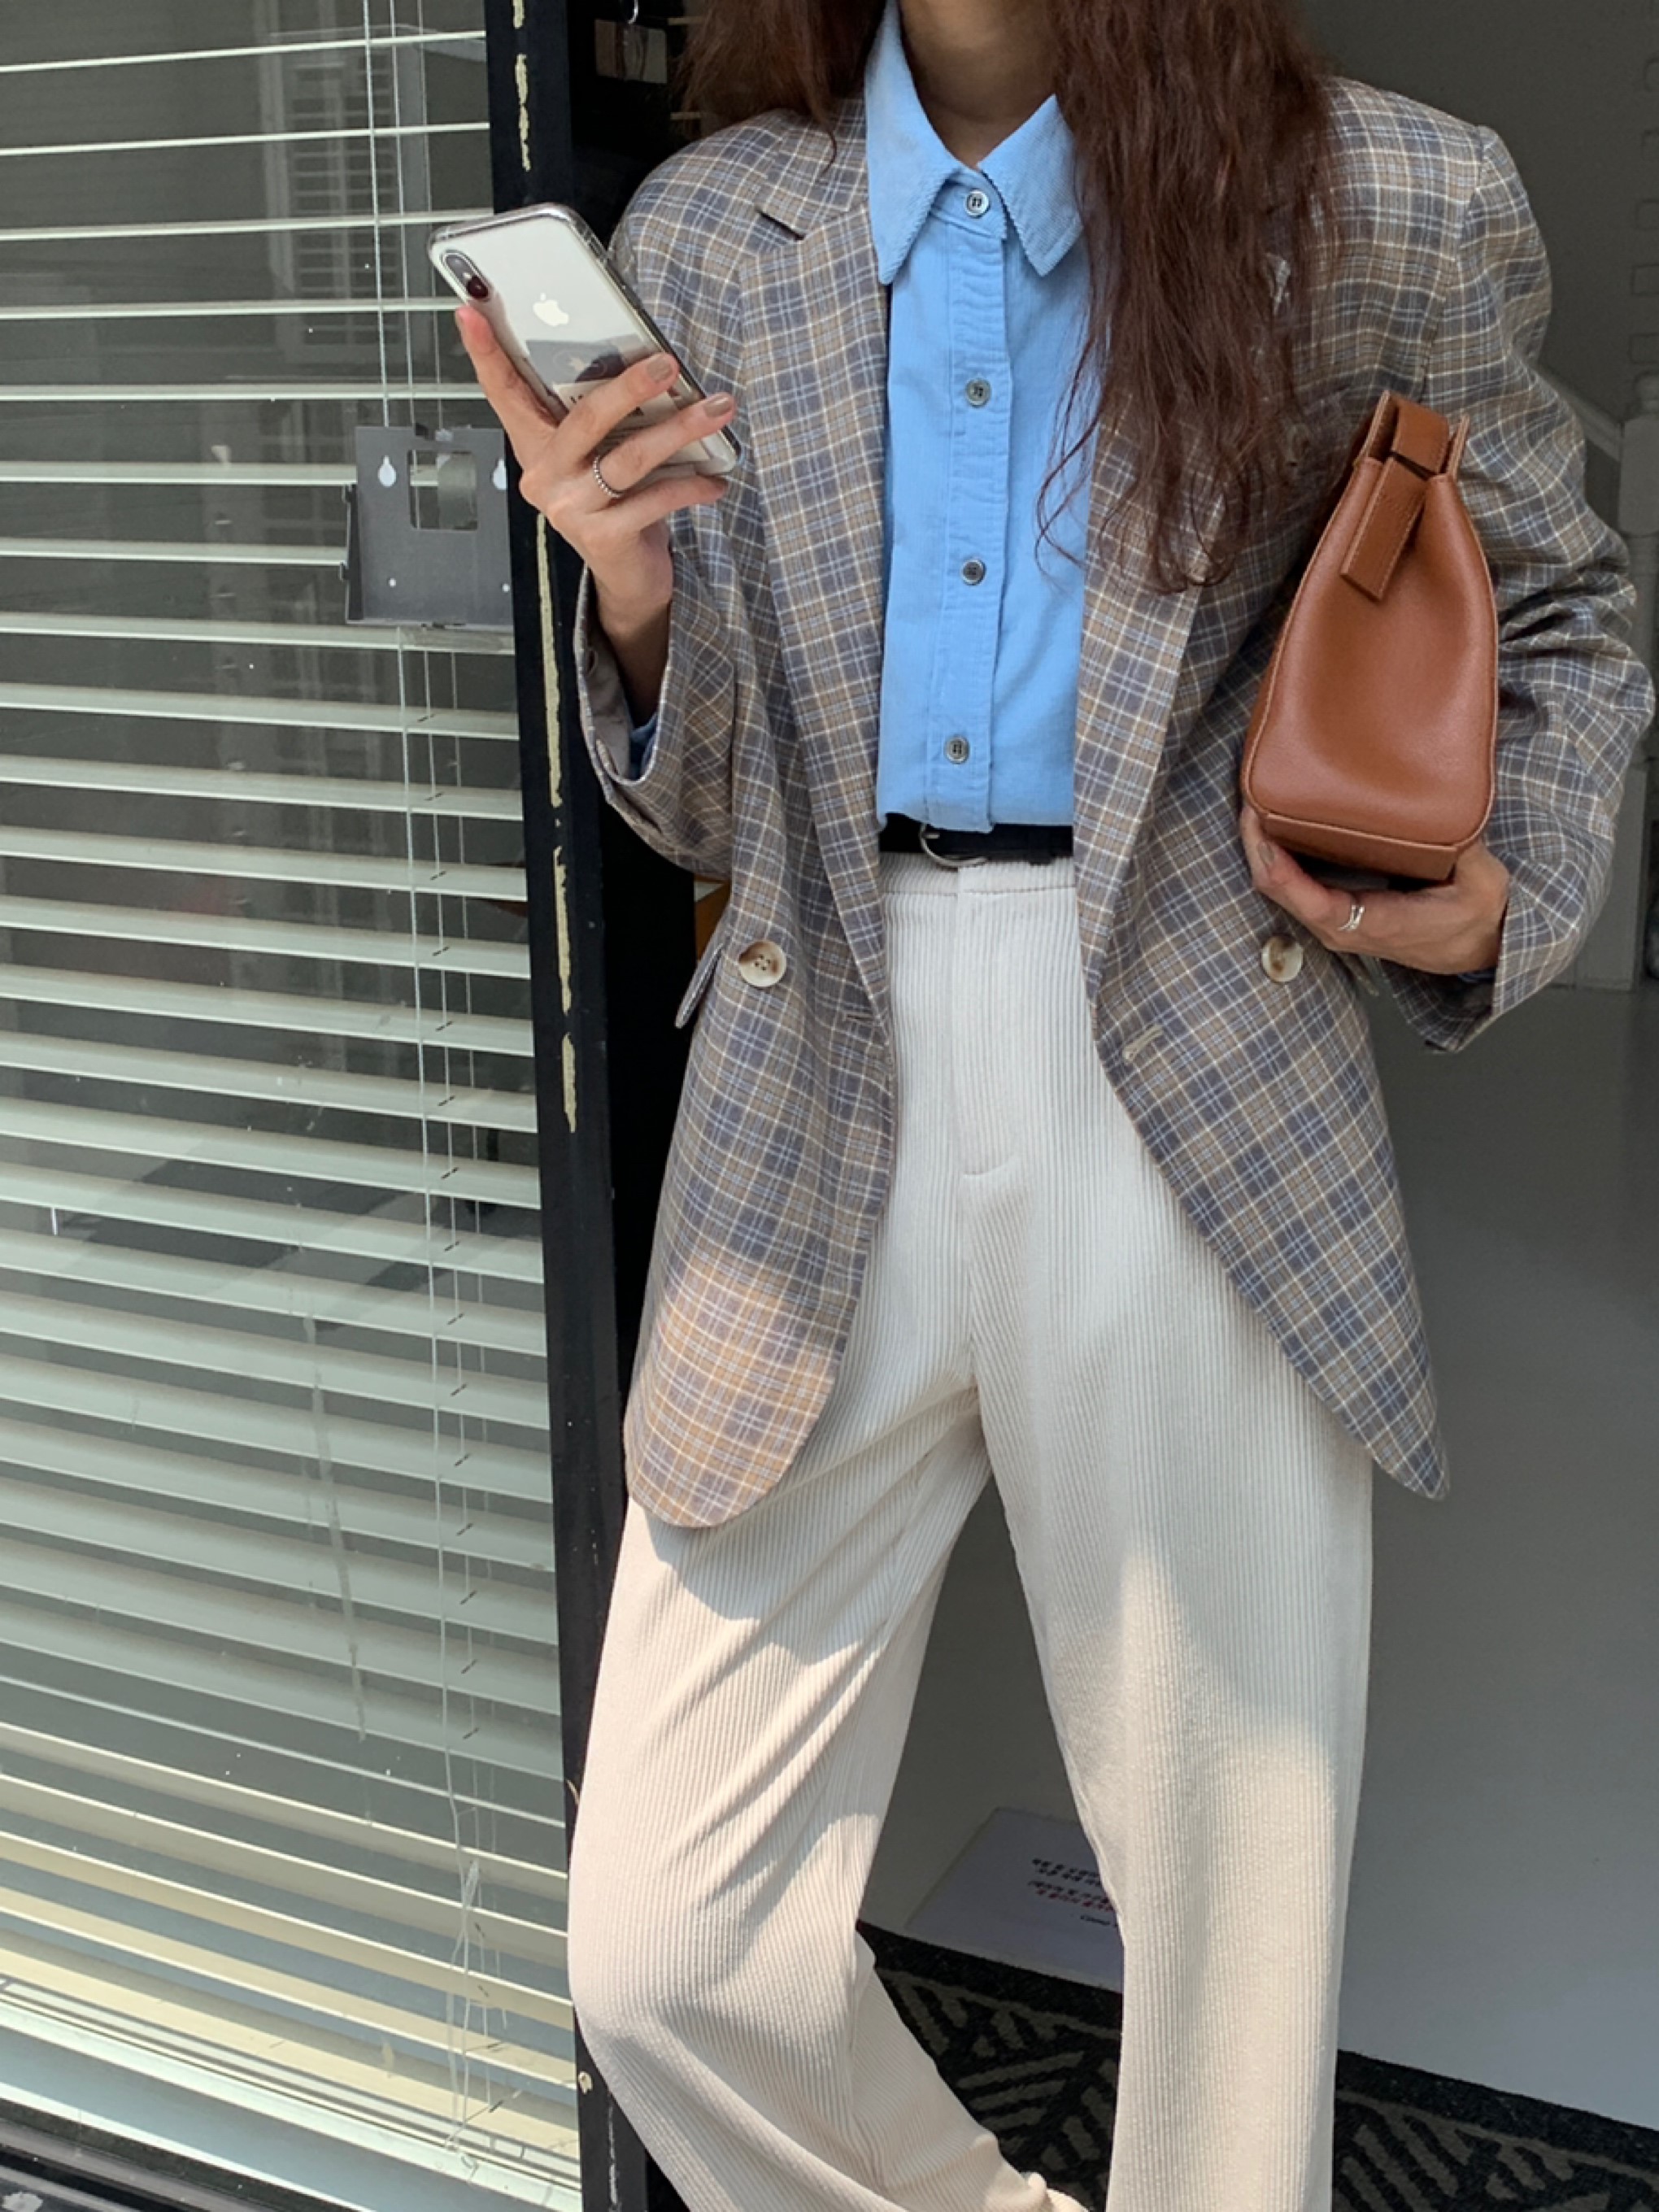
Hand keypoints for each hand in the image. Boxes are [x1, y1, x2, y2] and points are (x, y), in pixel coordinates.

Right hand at [454, 303, 731, 637]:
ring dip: (679, 430)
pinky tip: (715, 479)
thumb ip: (603, 418)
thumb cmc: (616, 504)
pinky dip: (690, 486)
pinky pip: (652, 500)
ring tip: (716, 409)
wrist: (627, 576)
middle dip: (629, 386)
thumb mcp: (599, 456)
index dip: (486, 354)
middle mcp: (544, 476)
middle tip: (667, 363)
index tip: (470, 312)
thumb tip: (646, 363)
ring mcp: (570, 508)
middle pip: (584, 420)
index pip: (504, 393)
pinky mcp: (602, 537)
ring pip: (628, 458)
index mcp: (535, 446)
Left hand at [1240, 804, 1510, 974]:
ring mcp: (1333, 920)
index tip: (1259, 824)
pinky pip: (1293, 883)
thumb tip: (1446, 807)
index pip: (1306, 900)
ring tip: (1256, 800)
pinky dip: (1277, 854)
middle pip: (1277, 890)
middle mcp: (1340, 926)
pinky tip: (1275, 822)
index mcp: (1370, 922)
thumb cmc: (1477, 917)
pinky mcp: (1336, 910)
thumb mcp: (1481, 883)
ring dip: (1262, 848)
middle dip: (1256, 845)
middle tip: (1249, 795)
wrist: (1479, 945)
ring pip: (1280, 887)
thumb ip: (1464, 848)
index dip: (1275, 864)